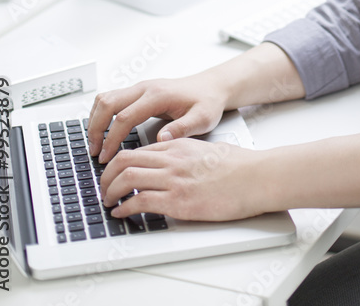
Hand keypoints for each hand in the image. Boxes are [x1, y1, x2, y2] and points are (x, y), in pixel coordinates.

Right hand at [87, 72, 226, 162]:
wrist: (211, 87)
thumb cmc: (207, 102)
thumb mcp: (202, 118)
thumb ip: (182, 129)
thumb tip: (161, 139)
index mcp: (158, 95)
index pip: (125, 117)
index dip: (112, 139)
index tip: (106, 158)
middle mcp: (145, 88)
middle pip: (107, 103)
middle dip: (95, 129)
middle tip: (95, 152)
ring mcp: (140, 88)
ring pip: (105, 98)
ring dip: (95, 120)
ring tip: (95, 143)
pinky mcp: (138, 92)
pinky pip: (111, 99)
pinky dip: (101, 114)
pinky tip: (102, 130)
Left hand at [100, 138, 266, 221]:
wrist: (255, 176)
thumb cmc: (238, 166)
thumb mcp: (205, 150)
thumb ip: (185, 153)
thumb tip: (173, 160)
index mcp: (178, 147)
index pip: (137, 150)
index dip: (117, 162)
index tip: (112, 173)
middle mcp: (172, 160)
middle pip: (125, 160)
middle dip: (107, 176)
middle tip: (103, 188)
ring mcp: (174, 179)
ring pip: (127, 178)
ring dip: (110, 191)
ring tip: (108, 201)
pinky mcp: (179, 200)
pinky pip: (141, 201)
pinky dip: (125, 207)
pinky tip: (122, 212)